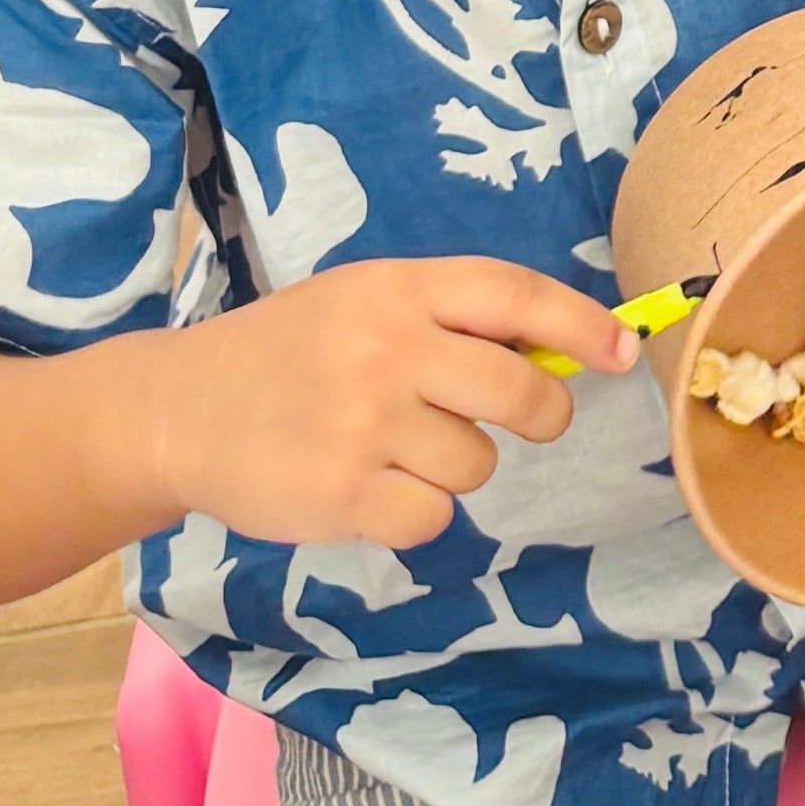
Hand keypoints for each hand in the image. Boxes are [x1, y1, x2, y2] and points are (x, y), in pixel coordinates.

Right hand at [127, 260, 632, 553]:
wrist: (179, 410)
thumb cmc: (294, 351)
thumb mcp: (366, 301)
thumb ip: (455, 318)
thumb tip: (571, 351)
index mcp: (399, 289)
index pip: (517, 298)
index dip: (583, 326)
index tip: (624, 354)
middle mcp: (386, 350)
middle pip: (520, 391)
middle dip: (541, 412)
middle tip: (526, 419)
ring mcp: (364, 424)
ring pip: (479, 462)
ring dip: (456, 465)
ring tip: (393, 447)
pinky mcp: (342, 495)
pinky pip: (433, 517)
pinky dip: (415, 512)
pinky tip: (366, 487)